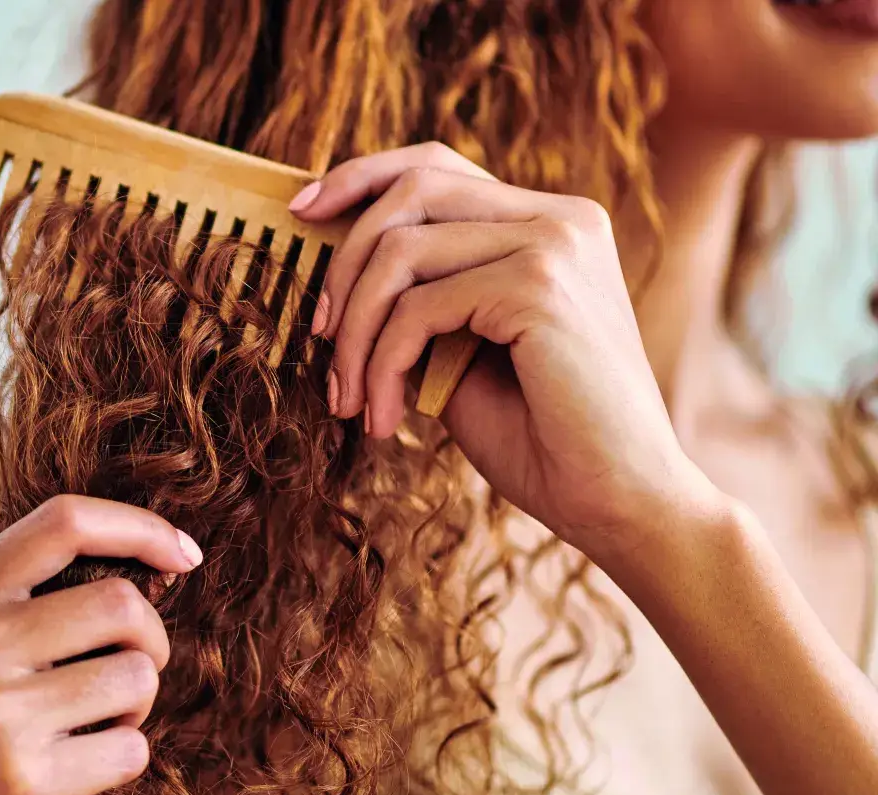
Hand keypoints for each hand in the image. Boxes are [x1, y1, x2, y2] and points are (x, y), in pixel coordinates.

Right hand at [0, 496, 202, 794]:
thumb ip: (6, 602)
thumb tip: (128, 566)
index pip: (64, 521)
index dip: (141, 528)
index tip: (182, 555)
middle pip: (122, 604)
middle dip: (149, 641)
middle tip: (125, 674)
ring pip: (137, 677)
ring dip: (133, 709)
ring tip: (89, 730)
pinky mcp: (23, 784)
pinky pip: (131, 750)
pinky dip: (120, 763)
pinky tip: (75, 775)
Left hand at [289, 143, 719, 559]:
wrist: (620, 502)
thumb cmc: (543, 438)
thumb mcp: (464, 354)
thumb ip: (420, 301)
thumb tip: (335, 275)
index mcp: (551, 223)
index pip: (437, 166)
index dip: (360, 178)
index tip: (300, 211)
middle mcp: (561, 218)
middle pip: (411, 191)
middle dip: (343, 264)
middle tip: (321, 339)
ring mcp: (555, 244)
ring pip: (400, 253)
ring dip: (356, 335)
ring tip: (349, 400)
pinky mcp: (539, 287)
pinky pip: (416, 310)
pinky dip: (382, 366)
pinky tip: (385, 420)